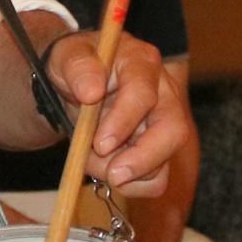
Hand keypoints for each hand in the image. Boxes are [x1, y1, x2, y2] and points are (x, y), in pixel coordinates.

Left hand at [45, 31, 191, 198]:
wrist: (78, 85)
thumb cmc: (76, 68)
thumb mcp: (67, 57)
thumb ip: (78, 68)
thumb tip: (91, 91)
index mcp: (142, 63)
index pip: (144, 94)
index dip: (123, 122)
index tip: (99, 143)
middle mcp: (163, 93)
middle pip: (173, 131)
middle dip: (142, 159)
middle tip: (111, 175)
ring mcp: (165, 124)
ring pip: (163, 163)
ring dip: (124, 173)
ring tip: (91, 159)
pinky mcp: (160, 151)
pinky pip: (155, 181)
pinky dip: (129, 185)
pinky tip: (105, 167)